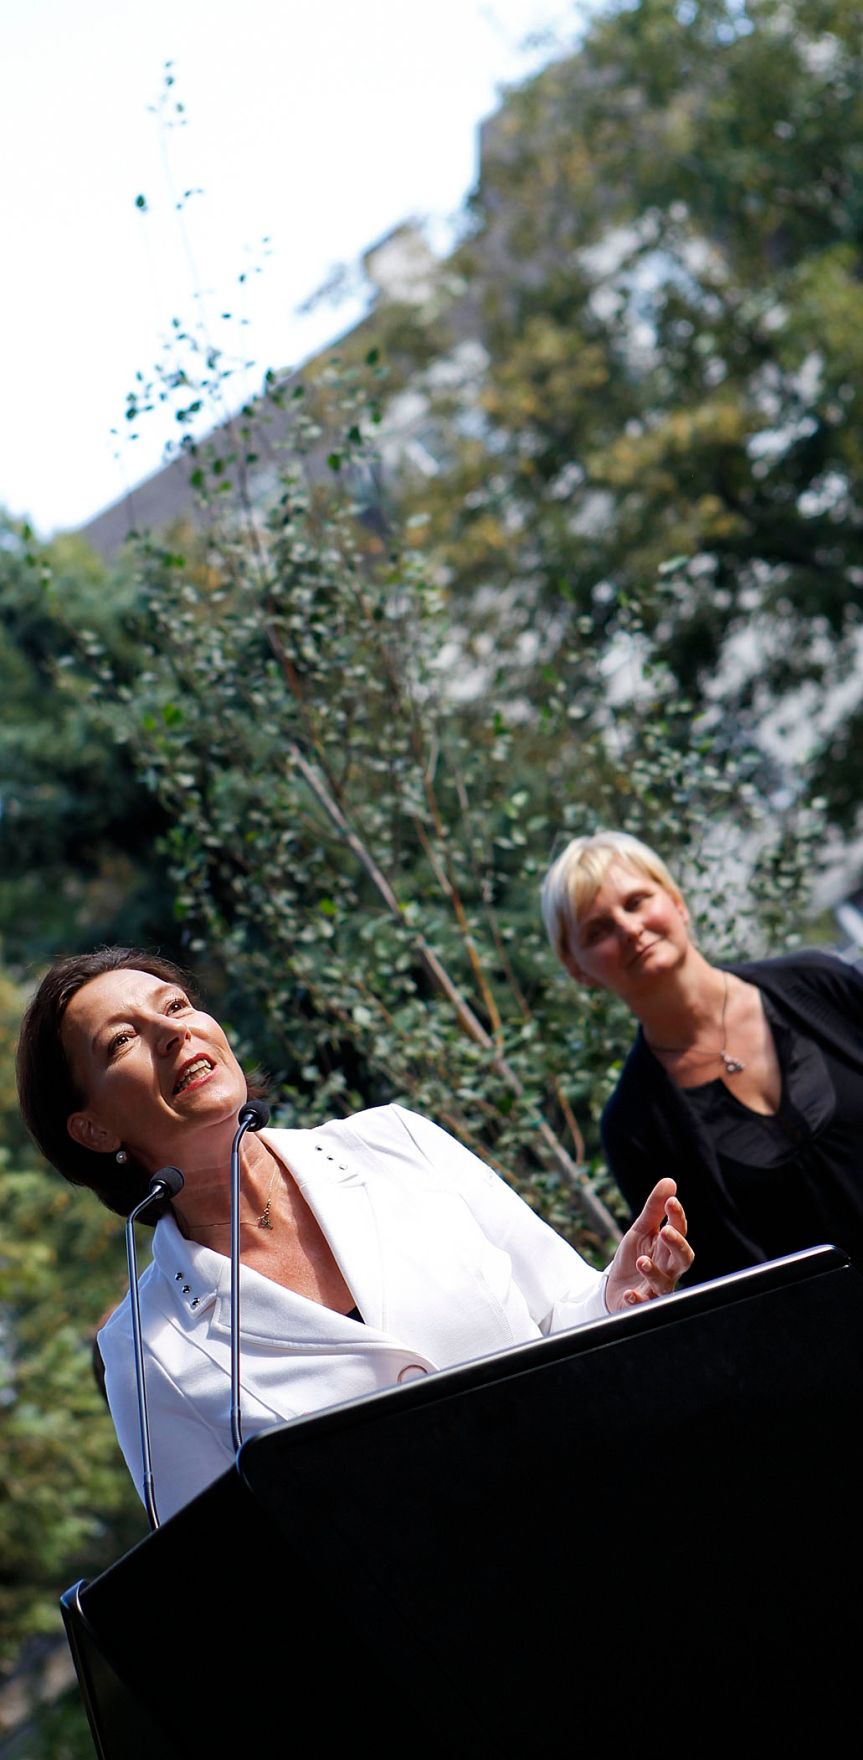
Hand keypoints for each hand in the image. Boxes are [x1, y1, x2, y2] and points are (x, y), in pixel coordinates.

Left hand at [605, 1178, 692, 1312]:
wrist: (614, 1289)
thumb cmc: (634, 1257)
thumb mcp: (640, 1230)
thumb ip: (654, 1209)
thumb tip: (670, 1181)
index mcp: (667, 1247)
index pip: (679, 1230)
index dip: (677, 1217)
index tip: (671, 1202)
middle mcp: (667, 1269)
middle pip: (683, 1259)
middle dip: (677, 1245)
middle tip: (666, 1232)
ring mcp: (656, 1288)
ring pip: (665, 1285)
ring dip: (654, 1273)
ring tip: (642, 1261)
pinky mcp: (641, 1305)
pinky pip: (644, 1306)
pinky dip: (638, 1300)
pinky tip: (630, 1293)